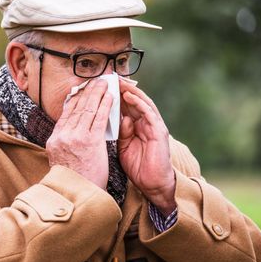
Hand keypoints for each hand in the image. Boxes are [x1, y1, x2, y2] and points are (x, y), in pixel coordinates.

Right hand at [46, 80, 112, 188]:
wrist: (77, 195)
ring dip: (97, 94)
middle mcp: (63, 136)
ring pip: (88, 109)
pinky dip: (105, 106)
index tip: (82, 89)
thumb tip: (71, 130)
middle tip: (95, 81)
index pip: (66, 114)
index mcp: (54, 140)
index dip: (76, 99)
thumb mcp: (61, 159)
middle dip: (87, 92)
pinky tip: (111, 98)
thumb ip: (65, 143)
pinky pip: (99, 118)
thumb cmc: (74, 180)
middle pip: (76, 108)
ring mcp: (76, 138)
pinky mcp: (91, 142)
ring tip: (104, 84)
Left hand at [118, 80, 175, 215]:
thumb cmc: (138, 167)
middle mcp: (146, 123)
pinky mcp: (159, 131)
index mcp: (137, 126)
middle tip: (108, 77)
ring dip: (130, 91)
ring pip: (142, 102)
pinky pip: (149, 113)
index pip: (125, 106)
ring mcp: (154, 125)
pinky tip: (129, 96)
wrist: (153, 184)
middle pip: (133, 101)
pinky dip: (139, 103)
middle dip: (121, 88)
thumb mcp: (123, 147)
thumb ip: (121, 132)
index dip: (114, 96)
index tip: (100, 87)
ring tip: (118, 81)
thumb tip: (117, 119)